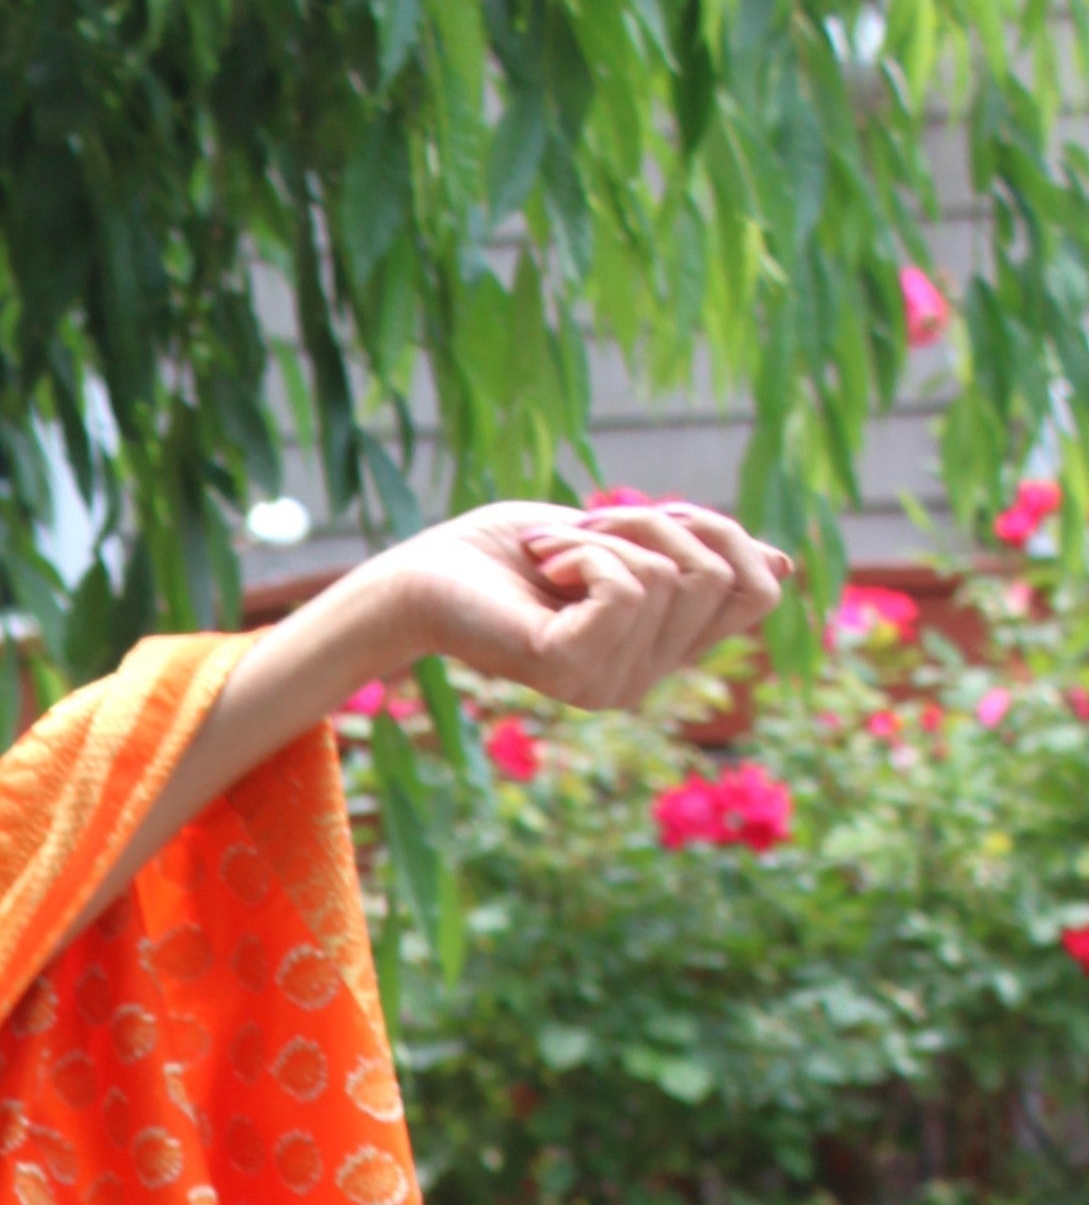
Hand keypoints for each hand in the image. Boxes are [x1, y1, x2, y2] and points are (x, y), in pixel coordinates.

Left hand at [344, 494, 793, 709]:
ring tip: (552, 553)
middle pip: (723, 574)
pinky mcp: (570, 670)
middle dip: (657, 523)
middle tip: (582, 532)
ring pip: (673, 575)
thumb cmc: (508, 555)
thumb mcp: (620, 542)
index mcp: (661, 652)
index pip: (758, 590)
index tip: (653, 519)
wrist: (420, 575)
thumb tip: (785, 564)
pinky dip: (586, 554)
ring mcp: (608, 685)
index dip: (721, 533)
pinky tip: (542, 570)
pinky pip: (628, 588)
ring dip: (612, 535)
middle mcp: (641, 681)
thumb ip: (693, 558)